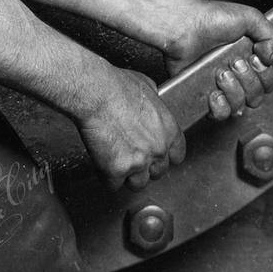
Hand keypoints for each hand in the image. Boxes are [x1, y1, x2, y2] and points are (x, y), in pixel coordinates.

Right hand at [74, 62, 184, 190]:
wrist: (95, 92)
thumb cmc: (115, 86)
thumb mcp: (146, 86)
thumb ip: (154, 104)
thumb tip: (150, 104)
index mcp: (169, 130)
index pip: (177, 156)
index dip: (165, 156)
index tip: (156, 155)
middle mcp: (158, 149)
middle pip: (158, 172)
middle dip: (145, 167)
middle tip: (131, 156)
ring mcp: (139, 162)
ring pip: (138, 184)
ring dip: (127, 176)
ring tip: (116, 163)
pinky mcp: (117, 170)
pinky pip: (113, 185)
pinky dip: (106, 177)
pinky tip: (101, 164)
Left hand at [162, 0, 272, 120]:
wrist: (182, 25)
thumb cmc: (210, 18)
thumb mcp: (250, 17)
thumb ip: (271, 35)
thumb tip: (272, 58)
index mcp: (248, 58)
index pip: (268, 80)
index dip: (265, 74)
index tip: (254, 58)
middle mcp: (236, 74)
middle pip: (257, 95)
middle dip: (248, 80)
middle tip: (234, 62)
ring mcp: (219, 86)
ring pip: (240, 106)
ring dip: (234, 90)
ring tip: (220, 73)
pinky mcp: (202, 94)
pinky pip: (220, 114)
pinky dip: (220, 106)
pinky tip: (214, 91)